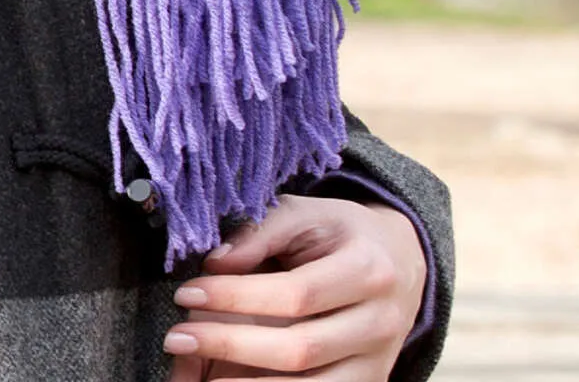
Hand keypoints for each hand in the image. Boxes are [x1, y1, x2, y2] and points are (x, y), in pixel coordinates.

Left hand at [163, 193, 427, 379]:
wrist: (402, 260)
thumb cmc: (340, 231)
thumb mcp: (304, 212)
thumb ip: (259, 232)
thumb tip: (214, 262)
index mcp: (367, 270)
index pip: (296, 294)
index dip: (237, 297)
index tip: (187, 294)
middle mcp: (380, 324)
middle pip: (301, 349)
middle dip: (231, 345)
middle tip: (177, 337)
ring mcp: (378, 362)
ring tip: (196, 372)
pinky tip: (228, 380)